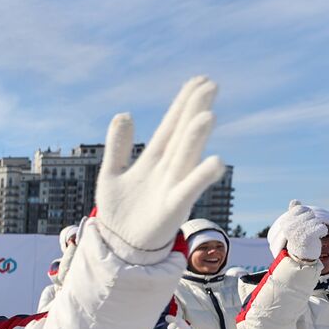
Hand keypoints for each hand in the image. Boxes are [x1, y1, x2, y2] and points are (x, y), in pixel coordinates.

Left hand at [94, 77, 224, 254]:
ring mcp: (171, 188)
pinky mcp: (172, 209)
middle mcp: (167, 171)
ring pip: (184, 159)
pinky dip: (200, 177)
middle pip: (181, 136)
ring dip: (195, 139)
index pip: (169, 127)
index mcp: (153, 161)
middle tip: (210, 85)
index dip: (182, 104)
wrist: (120, 248)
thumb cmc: (121, 211)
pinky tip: (216, 161)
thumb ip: (118, 146)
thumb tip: (124, 113)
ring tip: (207, 115)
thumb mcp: (112, 173)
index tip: (198, 80)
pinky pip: (187, 190)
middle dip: (193, 112)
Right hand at [273, 200, 326, 261]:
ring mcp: (297, 232)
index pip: (301, 209)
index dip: (306, 215)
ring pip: (316, 220)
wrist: (303, 255)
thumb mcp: (296, 224)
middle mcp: (289, 226)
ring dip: (318, 227)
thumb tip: (294, 201)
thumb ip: (294, 212)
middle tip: (310, 231)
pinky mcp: (307, 238)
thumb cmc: (300, 238)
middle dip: (313, 221)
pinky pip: (321, 228)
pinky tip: (318, 236)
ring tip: (314, 235)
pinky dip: (322, 231)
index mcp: (285, 222)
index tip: (305, 224)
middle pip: (309, 214)